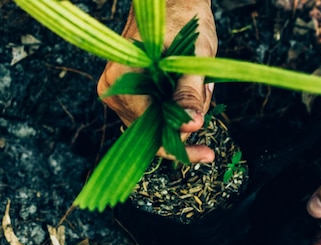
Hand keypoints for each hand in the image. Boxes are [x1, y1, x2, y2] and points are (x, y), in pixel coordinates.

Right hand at [97, 0, 216, 162]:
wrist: (172, 1)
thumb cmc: (182, 20)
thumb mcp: (193, 57)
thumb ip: (190, 94)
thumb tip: (192, 126)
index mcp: (121, 82)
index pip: (149, 132)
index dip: (180, 146)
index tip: (207, 155)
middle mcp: (113, 91)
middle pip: (151, 132)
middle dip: (184, 123)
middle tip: (206, 97)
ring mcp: (118, 93)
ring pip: (154, 125)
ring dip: (181, 114)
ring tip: (198, 85)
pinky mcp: (127, 93)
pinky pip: (152, 114)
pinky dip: (174, 109)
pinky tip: (189, 90)